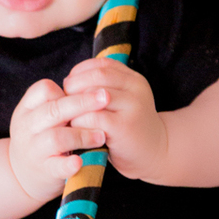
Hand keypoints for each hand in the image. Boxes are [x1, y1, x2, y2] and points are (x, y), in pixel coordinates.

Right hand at [7, 76, 109, 202]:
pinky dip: (68, 164)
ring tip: (101, 135)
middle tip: (106, 98)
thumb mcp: (41, 117)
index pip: (44, 89)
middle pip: (53, 110)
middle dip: (82, 103)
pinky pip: (55, 167)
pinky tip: (81, 161)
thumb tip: (93, 84)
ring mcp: (33, 150)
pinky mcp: (43, 170)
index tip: (90, 89)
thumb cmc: (41, 138)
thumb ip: (59, 103)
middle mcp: (27, 127)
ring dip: (81, 134)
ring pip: (55, 137)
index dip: (68, 89)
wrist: (22, 174)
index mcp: (27, 110)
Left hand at [62, 58, 167, 180]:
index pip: (101, 64)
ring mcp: (132, 106)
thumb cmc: (128, 128)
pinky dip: (79, 123)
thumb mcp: (121, 102)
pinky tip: (78, 131)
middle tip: (64, 101)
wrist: (154, 154)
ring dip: (74, 106)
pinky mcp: (124, 127)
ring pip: (92, 95)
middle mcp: (135, 89)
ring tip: (69, 116)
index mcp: (133, 79)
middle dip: (74, 86)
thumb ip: (101, 89)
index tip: (69, 85)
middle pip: (96, 76)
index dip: (80, 72)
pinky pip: (93, 118)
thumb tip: (67, 82)